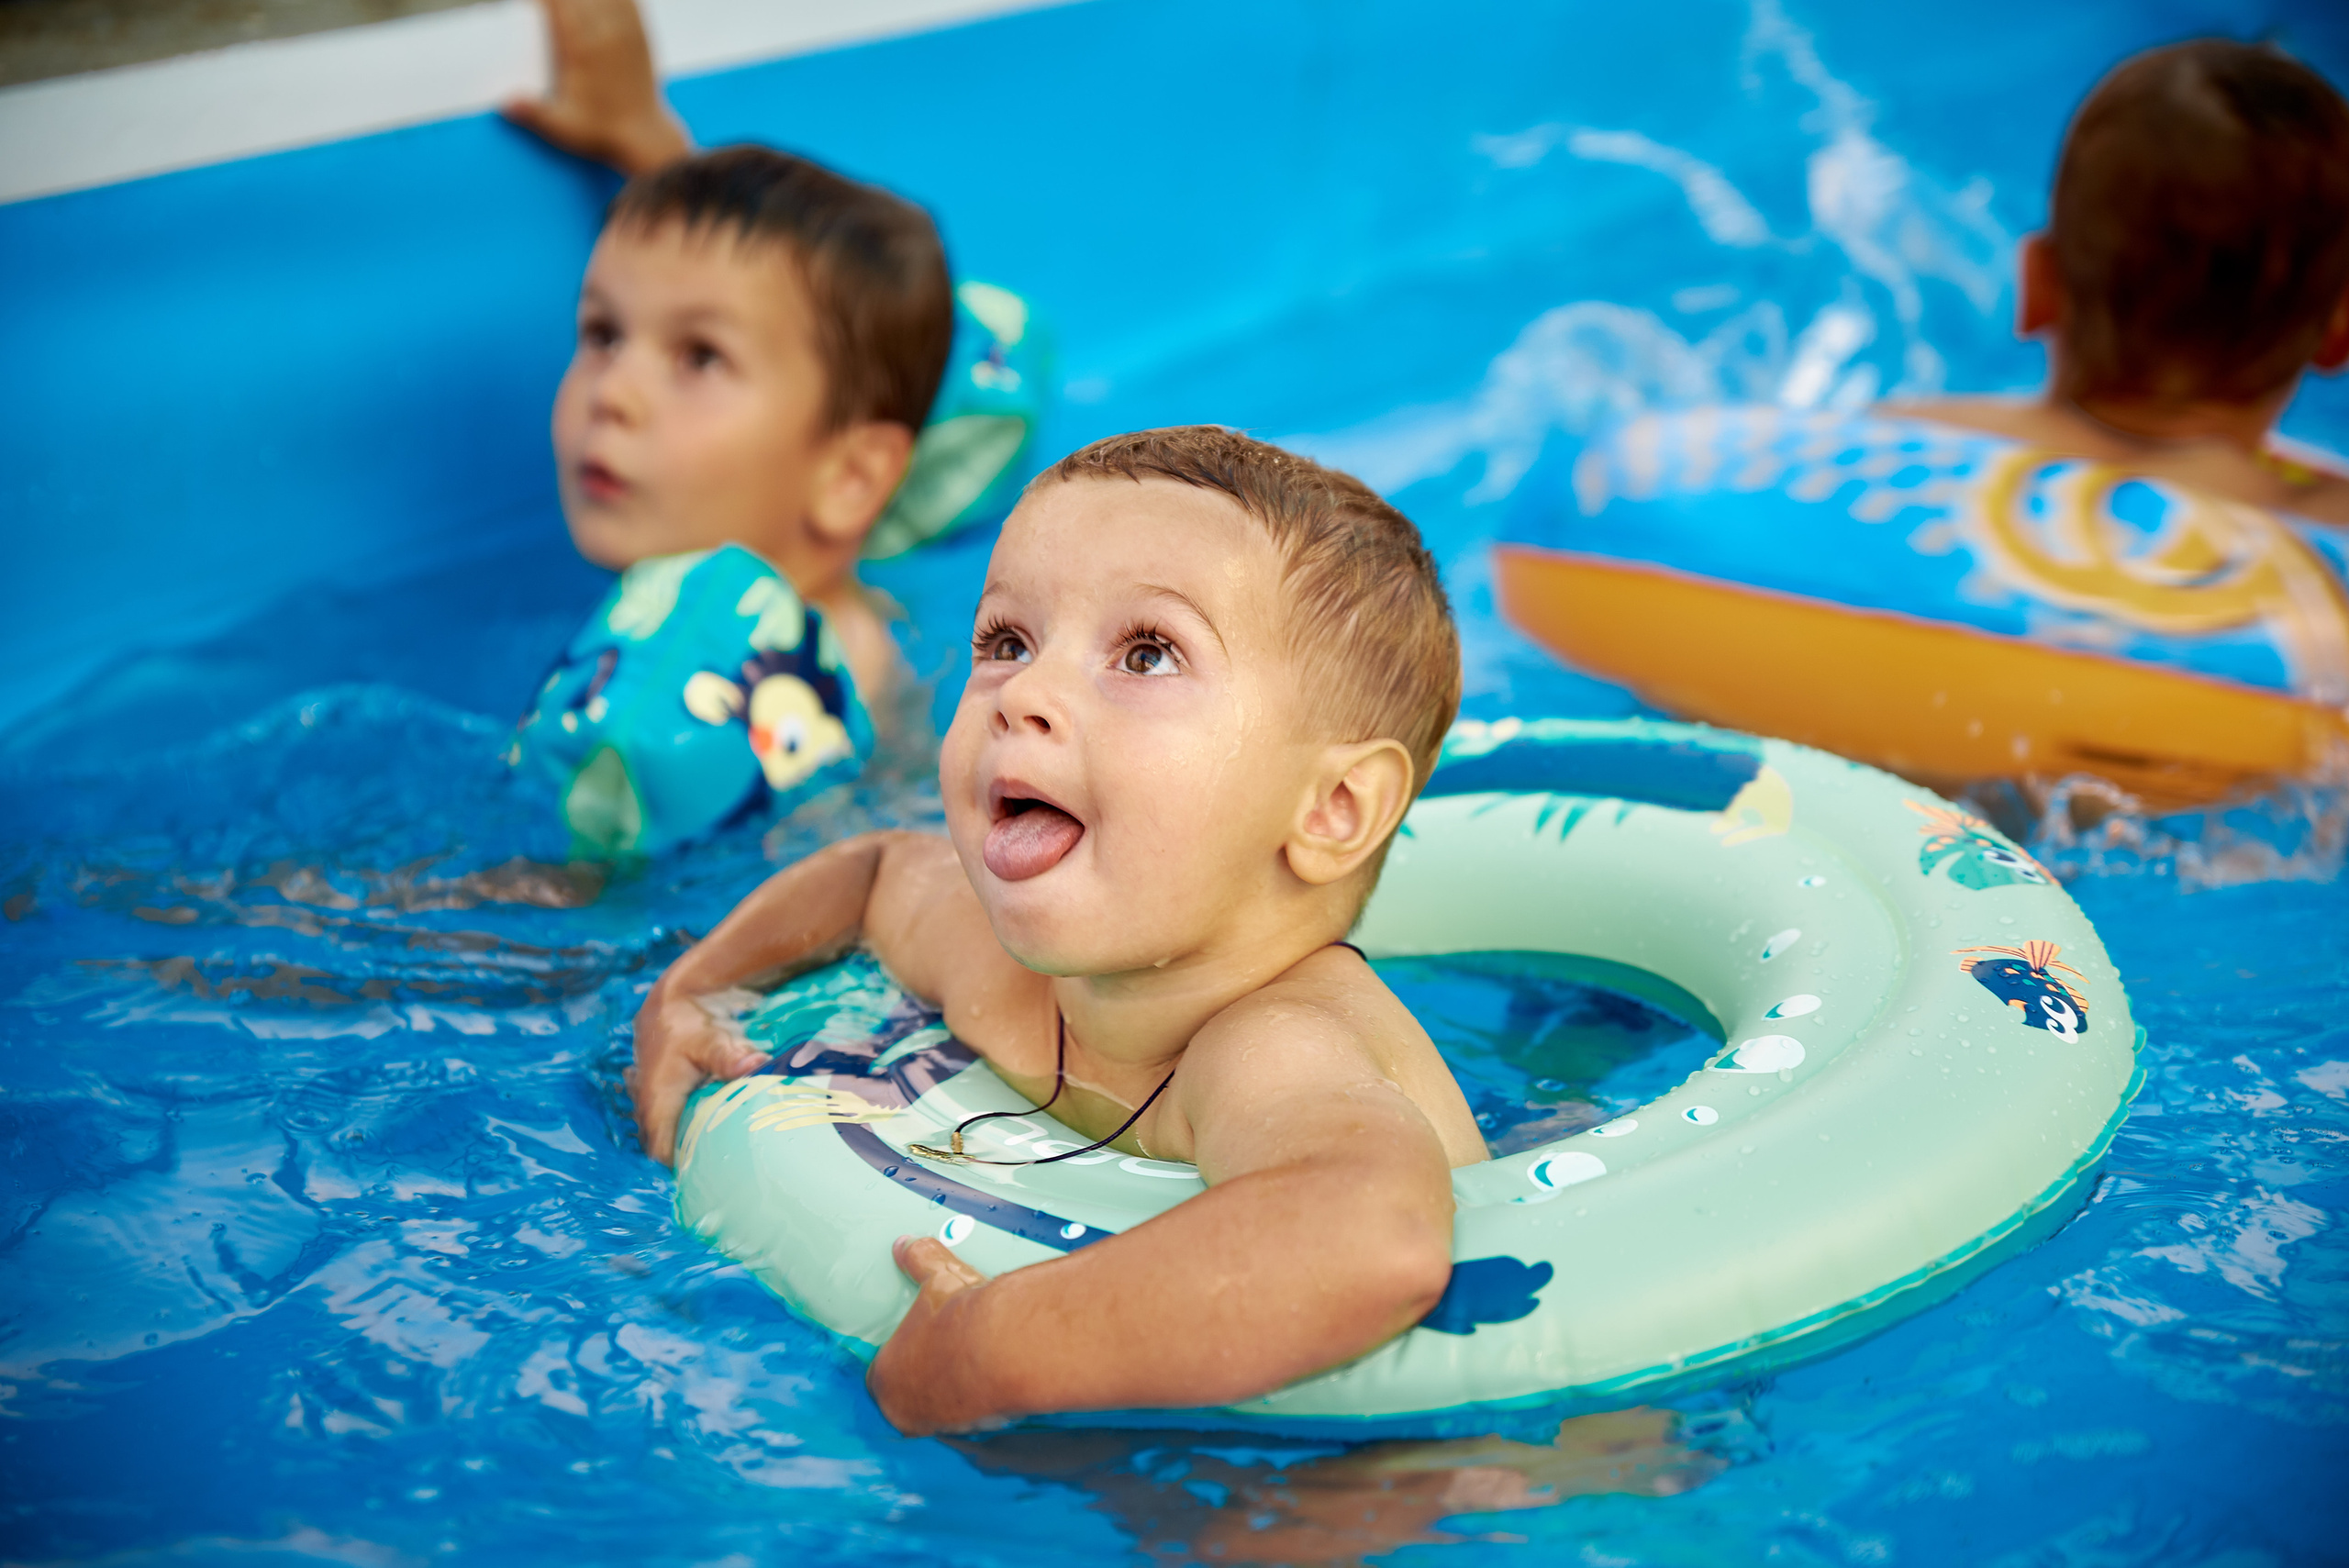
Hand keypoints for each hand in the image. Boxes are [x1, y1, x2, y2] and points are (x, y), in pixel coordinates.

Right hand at [502, 0, 690, 176]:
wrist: (645, 137)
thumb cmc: (601, 132)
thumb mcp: (564, 127)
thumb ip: (534, 113)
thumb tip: (505, 104)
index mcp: (583, 49)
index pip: (559, 3)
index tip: (536, 4)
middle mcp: (607, 35)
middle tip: (550, 6)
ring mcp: (627, 33)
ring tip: (570, 5)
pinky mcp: (642, 37)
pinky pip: (630, 2)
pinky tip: (601, 1)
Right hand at [625, 984, 767, 1163]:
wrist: (674, 998)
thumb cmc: (690, 1022)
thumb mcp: (713, 1039)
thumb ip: (732, 1057)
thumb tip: (759, 1066)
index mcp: (658, 1100)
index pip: (662, 1150)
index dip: (683, 1165)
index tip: (711, 1174)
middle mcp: (647, 1104)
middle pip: (663, 1146)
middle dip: (687, 1157)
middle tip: (721, 1166)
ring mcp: (648, 1098)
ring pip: (664, 1133)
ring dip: (685, 1141)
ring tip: (717, 1151)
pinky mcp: (655, 1091)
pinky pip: (666, 1120)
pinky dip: (682, 1126)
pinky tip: (708, 1128)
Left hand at [867, 1237, 1003, 1435]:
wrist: (1007, 1347)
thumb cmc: (960, 1316)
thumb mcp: (937, 1278)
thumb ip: (919, 1260)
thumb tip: (906, 1244)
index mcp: (884, 1379)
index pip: (882, 1374)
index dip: (899, 1358)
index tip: (917, 1345)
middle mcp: (906, 1412)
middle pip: (910, 1397)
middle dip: (927, 1379)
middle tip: (947, 1356)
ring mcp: (942, 1426)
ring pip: (943, 1411)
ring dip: (955, 1393)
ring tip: (973, 1367)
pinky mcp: (979, 1430)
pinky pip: (976, 1417)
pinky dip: (984, 1401)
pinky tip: (995, 1380)